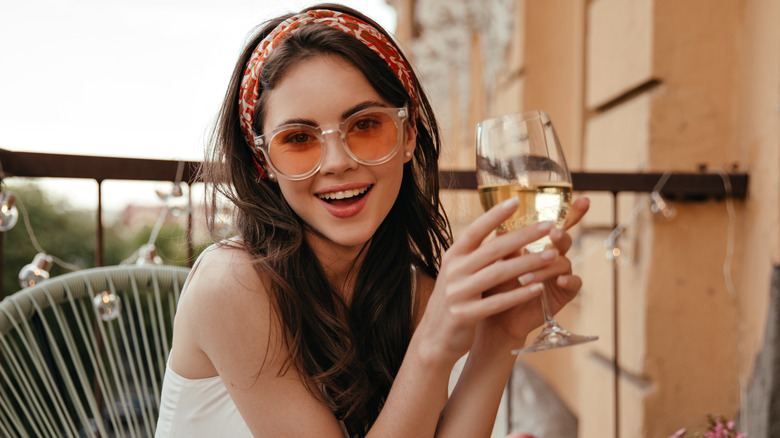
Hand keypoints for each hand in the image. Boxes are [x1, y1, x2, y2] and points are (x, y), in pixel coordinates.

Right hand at [415, 196, 567, 365]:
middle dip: (524, 236)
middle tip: (549, 226)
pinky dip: (519, 295)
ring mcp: (458, 293)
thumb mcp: (458, 273)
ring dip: (529, 263)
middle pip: (494, 249)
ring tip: (553, 256)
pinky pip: (497, 302)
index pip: (475, 230)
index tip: (516, 200)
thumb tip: (501, 232)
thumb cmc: (453, 301)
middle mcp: (454, 271)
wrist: (433, 338)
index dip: (494, 215)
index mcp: (453, 256)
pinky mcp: (465, 315)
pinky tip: (538, 288)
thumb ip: (476, 255)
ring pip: (499, 274)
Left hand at [475, 197, 589, 350]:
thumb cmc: (493, 284)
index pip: (556, 223)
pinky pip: (574, 284)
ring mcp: (560, 274)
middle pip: (564, 239)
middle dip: (560, 235)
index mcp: (537, 243)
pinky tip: (560, 280)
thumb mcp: (494, 261)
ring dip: (546, 266)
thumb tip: (498, 222)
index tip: (585, 199)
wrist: (494, 316)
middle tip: (552, 233)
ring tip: (527, 275)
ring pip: (564, 261)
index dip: (572, 211)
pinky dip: (568, 280)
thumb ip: (501, 243)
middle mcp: (552, 255)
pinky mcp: (563, 293)